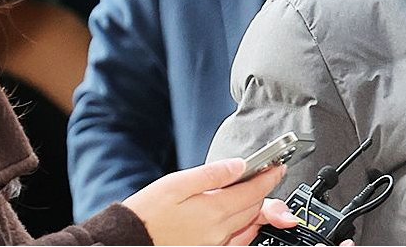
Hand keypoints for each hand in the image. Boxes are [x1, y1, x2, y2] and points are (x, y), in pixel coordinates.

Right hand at [122, 158, 297, 245]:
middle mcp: (219, 231)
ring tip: (254, 193)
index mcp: (213, 210)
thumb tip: (239, 165)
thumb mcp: (176, 184)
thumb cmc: (145, 214)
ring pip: (248, 224)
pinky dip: (245, 227)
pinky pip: (238, 241)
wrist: (127, 241)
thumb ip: (212, 174)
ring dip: (256, 208)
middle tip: (266, 176)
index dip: (269, 176)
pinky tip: (241, 218)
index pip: (255, 191)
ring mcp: (215, 245)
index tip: (278, 167)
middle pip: (255, 207)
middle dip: (264, 190)